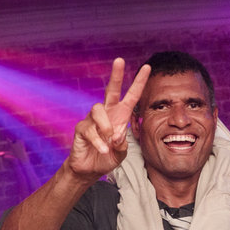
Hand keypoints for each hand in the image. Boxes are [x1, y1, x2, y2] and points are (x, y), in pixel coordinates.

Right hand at [66, 58, 150, 179]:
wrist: (89, 169)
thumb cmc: (107, 158)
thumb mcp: (120, 153)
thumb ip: (122, 145)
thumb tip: (118, 135)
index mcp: (120, 116)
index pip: (131, 96)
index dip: (138, 83)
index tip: (147, 67)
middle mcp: (106, 114)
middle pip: (110, 90)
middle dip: (115, 75)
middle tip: (119, 60)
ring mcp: (92, 119)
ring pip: (97, 109)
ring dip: (106, 126)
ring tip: (110, 139)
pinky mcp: (81, 128)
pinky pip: (90, 129)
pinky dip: (98, 142)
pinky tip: (103, 149)